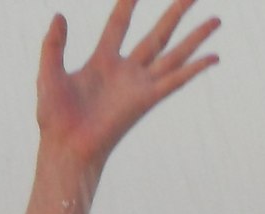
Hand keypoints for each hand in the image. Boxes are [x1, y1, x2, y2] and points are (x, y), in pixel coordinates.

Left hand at [36, 0, 219, 170]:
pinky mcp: (145, 100)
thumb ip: (53, 45)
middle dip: (175, 12)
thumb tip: (59, 15)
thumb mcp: (49, 75)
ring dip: (195, 37)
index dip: (128, 3)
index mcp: (102, 62)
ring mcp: (138, 86)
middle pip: (157, 34)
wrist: (66, 149)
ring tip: (216, 19)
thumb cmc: (55, 120)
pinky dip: (195, 68)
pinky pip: (175, 80)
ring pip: (173, 53)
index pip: (119, 23)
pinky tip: (214, 57)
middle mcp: (125, 71)